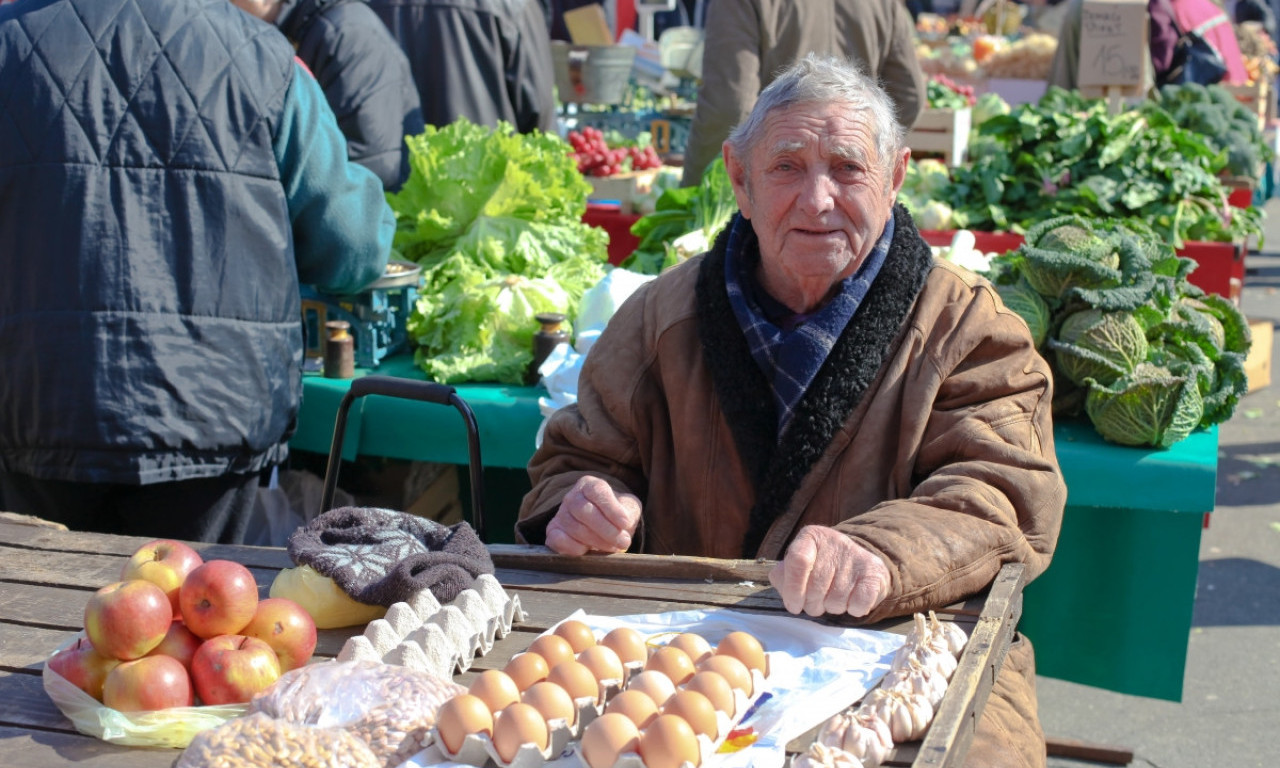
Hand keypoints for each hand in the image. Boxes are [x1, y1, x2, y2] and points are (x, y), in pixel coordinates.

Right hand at [544, 476, 641, 555]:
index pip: (597, 490)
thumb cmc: (616, 516)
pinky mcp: (553, 532)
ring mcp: (560, 515)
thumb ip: (628, 512)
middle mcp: (572, 497)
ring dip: (596, 541)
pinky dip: (574, 548)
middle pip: (583, 510)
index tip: (625, 523)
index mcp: (590, 485)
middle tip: (622, 541)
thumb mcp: (628, 508)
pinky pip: (559, 540)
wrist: (603, 528)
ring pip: (574, 527)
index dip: (611, 508)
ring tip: (613, 547)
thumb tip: (624, 524)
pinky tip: (588, 551)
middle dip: (605, 529)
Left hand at [768, 525, 889, 617]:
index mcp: (810, 536)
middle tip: (815, 603)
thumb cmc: (820, 568)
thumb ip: (783, 576)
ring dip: (832, 607)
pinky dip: (852, 609)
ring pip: (836, 600)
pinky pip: (858, 605)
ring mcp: (856, 555)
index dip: (793, 589)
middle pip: (815, 586)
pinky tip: (851, 599)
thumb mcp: (797, 567)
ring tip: (833, 597)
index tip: (794, 606)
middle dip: (812, 604)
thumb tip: (782, 583)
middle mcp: (835, 541)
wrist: (858, 565)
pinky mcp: (874, 572)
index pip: (798, 561)